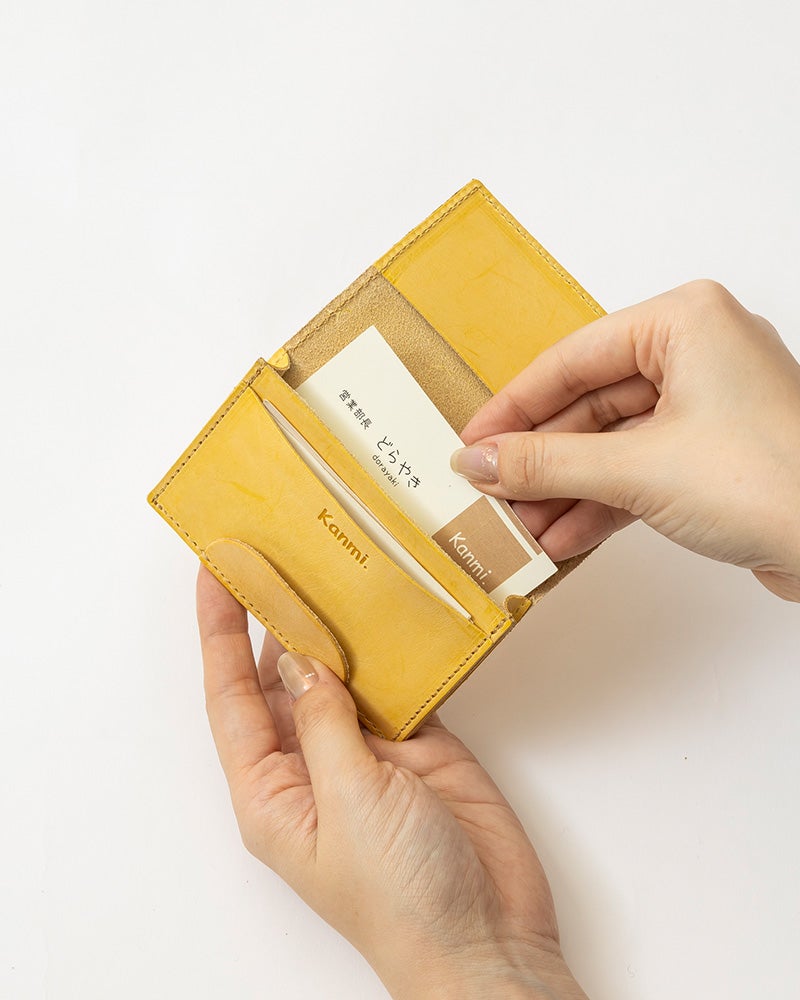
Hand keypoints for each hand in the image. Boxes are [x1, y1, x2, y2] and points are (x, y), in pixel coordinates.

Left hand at [197, 566, 586, 999]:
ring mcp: (364, 754)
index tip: (214, 572)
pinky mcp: (416, 746)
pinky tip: (388, 609)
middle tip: (276, 551)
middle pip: (279, 676)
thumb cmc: (402, 897)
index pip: (229, 696)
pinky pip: (394, 684)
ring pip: (338, 675)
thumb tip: (299, 659)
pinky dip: (391, 649)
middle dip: (274, 617)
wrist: (489, 937)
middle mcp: (310, 766)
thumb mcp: (349, 801)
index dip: (217, 631)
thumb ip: (323, 723)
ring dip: (334, 627)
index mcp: (271, 791)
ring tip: (329, 564)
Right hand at [453, 280, 799, 601]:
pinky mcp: (713, 457)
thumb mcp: (638, 468)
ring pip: (611, 444)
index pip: (572, 360)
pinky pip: (637, 472)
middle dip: (539, 461)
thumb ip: (549, 463)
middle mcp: (696, 355)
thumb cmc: (775, 481)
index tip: (472, 442)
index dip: (514, 407)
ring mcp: (707, 408)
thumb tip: (480, 461)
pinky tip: (560, 539)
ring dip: (564, 490)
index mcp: (684, 322)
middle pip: (588, 405)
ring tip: (518, 528)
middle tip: (489, 494)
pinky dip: (599, 505)